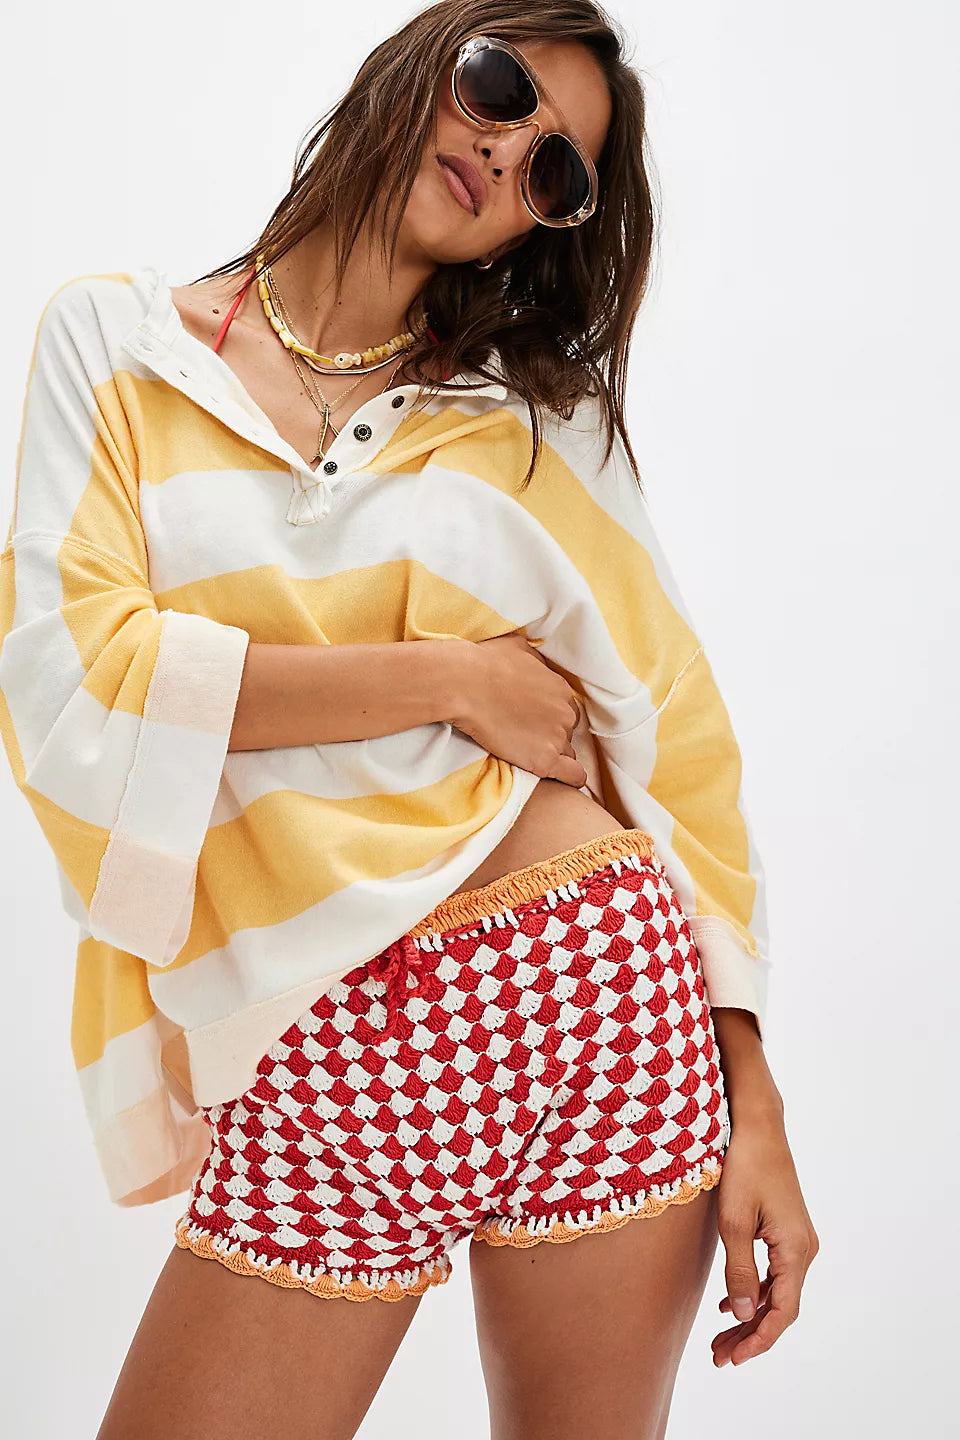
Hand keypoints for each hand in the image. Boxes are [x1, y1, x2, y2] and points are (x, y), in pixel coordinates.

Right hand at [451, 632, 587, 788]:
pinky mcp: (544, 760)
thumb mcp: (518, 646)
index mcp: (561, 688)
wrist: (466, 685)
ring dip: (552, 753)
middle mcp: (565, 713)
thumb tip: (537, 664)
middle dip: (549, 734)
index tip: (532, 720)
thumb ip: (535, 660)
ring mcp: (557, 737)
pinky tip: (567, 782)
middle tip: (525, 736)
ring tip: (530, 755)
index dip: (549, 716)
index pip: (564, 709)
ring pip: (565, 752)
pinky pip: (573, 774)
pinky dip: (571, 778)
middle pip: (566, 731)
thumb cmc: (485, 663)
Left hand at [712, 1102, 819, 1366]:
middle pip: (780, 1306)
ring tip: (721, 1339)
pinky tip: (731, 1306)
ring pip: (776, 1291)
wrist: (757, 1125)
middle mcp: (804, 1249)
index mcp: (795, 1250)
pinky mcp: (786, 1229)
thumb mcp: (734, 1222)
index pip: (782, 1312)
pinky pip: (774, 1272)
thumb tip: (745, 1316)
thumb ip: (740, 1271)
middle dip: (751, 1335)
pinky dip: (754, 1291)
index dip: (758, 1341)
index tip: (732, 1359)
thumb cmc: (744, 1167)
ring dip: (751, 1316)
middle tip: (719, 1356)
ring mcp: (797, 1239)